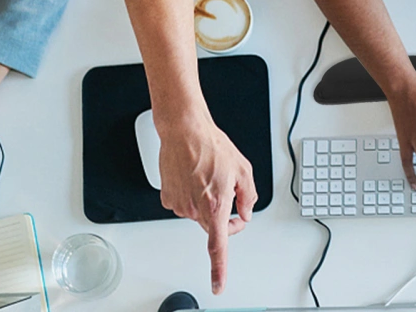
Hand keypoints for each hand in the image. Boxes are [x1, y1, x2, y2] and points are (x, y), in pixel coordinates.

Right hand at [157, 114, 257, 294]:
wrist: (184, 130)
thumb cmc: (212, 146)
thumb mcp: (242, 168)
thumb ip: (248, 196)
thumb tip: (245, 213)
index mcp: (215, 204)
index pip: (218, 245)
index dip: (219, 269)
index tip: (218, 285)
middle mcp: (195, 208)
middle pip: (213, 226)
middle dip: (224, 216)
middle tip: (230, 192)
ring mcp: (179, 204)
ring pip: (198, 214)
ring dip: (207, 201)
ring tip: (208, 174)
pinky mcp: (167, 198)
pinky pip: (184, 204)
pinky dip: (191, 195)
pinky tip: (194, 176)